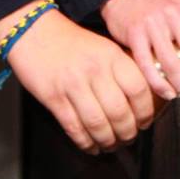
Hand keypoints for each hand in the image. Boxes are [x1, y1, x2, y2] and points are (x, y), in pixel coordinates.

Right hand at [0, 3, 154, 151]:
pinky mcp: (54, 98)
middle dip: (128, 132)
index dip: (145, 111)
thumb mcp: (103, 47)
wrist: (34, 31)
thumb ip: (120, 68)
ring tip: (112, 145)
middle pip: (120, 112)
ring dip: (108, 141)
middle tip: (129, 138)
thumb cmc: (70, 41)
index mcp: (111, 56)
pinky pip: (74, 127)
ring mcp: (73, 85)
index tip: (145, 122)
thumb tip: (139, 97)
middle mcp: (95, 70)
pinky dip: (85, 142)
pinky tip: (92, 146)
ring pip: (98, 124)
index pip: (138, 89)